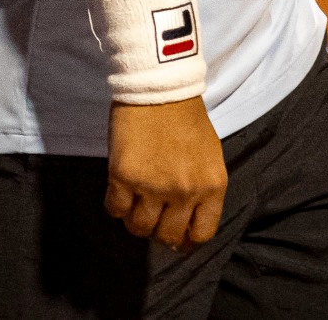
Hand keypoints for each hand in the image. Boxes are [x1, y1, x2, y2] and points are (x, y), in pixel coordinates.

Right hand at [105, 97, 226, 249]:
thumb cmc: (185, 118)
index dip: (185, 240)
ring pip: (139, 227)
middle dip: (157, 231)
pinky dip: (115, 206)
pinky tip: (119, 191)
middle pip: (166, 235)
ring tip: (133, 202)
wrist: (159, 86)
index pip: (201, 234)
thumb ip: (201, 191)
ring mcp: (153, 185)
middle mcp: (185, 191)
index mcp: (212, 187)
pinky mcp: (124, 176)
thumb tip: (183, 228)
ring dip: (134, 219)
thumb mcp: (208, 158)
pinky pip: (115, 209)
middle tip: (150, 215)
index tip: (175, 237)